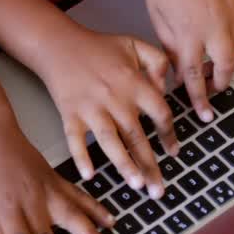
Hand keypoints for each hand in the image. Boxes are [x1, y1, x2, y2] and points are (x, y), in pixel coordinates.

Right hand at [37, 26, 178, 197]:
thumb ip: (158, 61)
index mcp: (134, 83)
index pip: (160, 114)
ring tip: (137, 186)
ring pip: (111, 142)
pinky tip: (89, 175)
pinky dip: (81, 157)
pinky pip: (75, 140)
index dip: (169, 135)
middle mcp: (115, 99)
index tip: (173, 152)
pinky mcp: (70, 114)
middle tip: (159, 190)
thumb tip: (166, 88)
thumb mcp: (135, 44)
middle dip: (150, 165)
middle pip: (137, 137)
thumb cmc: (98, 47)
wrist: (60, 45)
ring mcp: (91, 109)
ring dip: (124, 165)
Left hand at [145, 0, 233, 121]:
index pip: (195, 75)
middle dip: (221, 84)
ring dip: (228, 64)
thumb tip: (181, 71)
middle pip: (226, 67)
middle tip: (213, 93)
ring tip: (215, 71)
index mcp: (189, 31)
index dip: (199, 98)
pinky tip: (223, 46)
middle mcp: (215, 25)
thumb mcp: (158, 16)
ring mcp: (232, 12)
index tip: (203, 114)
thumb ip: (172, 45)